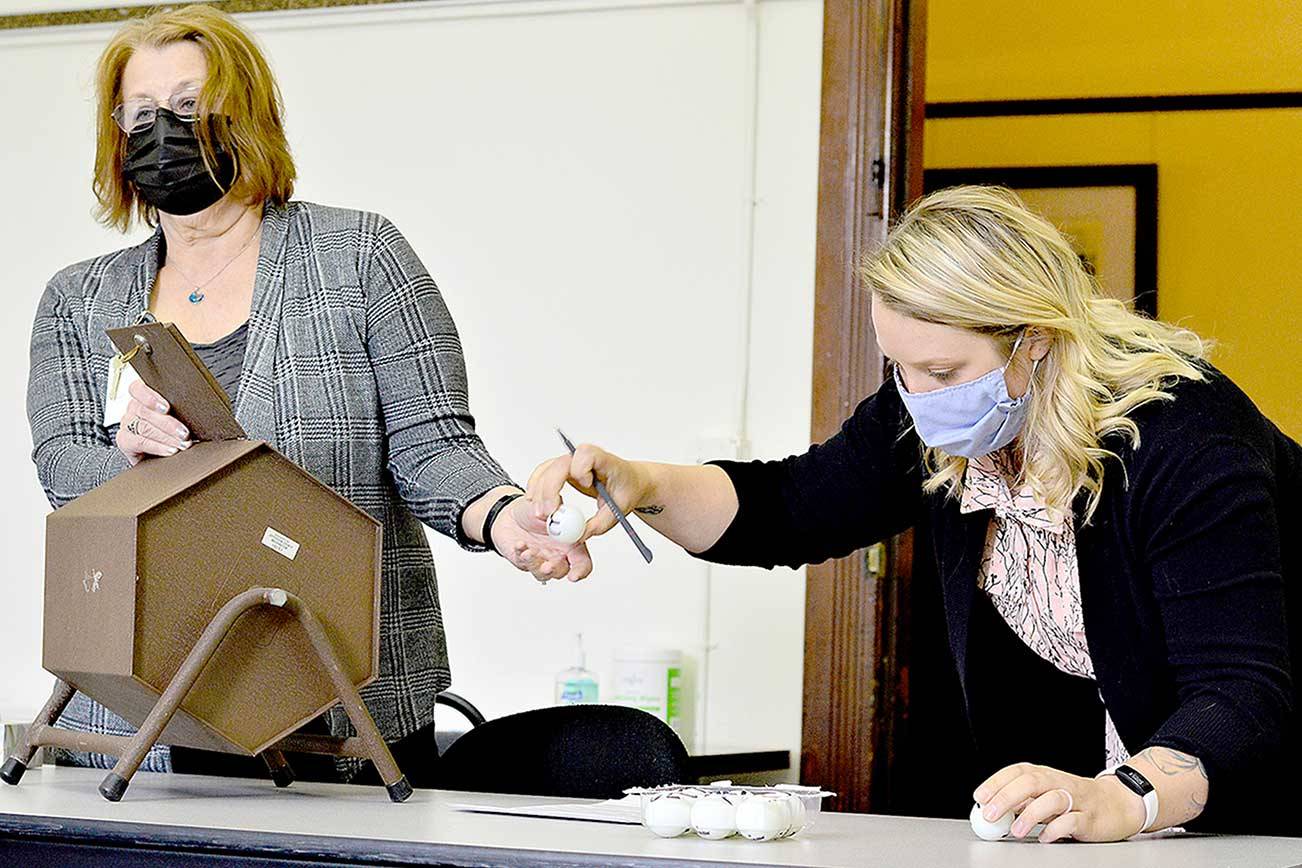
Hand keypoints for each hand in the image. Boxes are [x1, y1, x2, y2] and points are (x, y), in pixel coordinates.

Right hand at [115, 379, 191, 464]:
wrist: (157, 453)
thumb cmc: (172, 429)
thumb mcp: (178, 415)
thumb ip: (181, 409)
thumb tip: (199, 412)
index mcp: (144, 396)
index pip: (138, 388)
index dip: (150, 397)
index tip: (166, 408)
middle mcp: (134, 408)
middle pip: (145, 411)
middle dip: (168, 424)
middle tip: (184, 433)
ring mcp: (127, 424)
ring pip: (144, 427)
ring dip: (166, 437)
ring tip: (182, 444)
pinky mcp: (125, 440)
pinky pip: (140, 442)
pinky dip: (157, 446)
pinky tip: (170, 450)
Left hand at [491, 495, 593, 583]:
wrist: (510, 514)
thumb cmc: (533, 510)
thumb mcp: (548, 503)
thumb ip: (556, 508)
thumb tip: (557, 508)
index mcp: (571, 542)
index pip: (582, 562)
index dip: (580, 571)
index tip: (574, 575)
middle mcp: (557, 554)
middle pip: (561, 571)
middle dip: (554, 570)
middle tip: (547, 566)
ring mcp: (541, 560)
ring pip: (542, 573)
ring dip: (535, 564)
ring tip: (528, 552)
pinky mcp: (524, 561)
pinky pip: (523, 563)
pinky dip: (521, 554)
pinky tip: (519, 544)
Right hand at [525, 444, 652, 542]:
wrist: (627, 483)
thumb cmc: (625, 490)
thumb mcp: (618, 510)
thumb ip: (600, 524)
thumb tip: (579, 535)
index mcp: (604, 460)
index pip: (586, 454)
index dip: (582, 468)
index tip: (586, 484)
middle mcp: (583, 457)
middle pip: (560, 464)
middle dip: (550, 488)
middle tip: (548, 513)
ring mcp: (570, 461)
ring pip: (547, 469)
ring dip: (539, 491)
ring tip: (542, 514)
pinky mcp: (561, 469)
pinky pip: (542, 474)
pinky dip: (537, 489)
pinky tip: (536, 504)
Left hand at [973, 762, 1147, 842]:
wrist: (1118, 804)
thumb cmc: (1076, 799)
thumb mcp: (1046, 795)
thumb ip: (1022, 800)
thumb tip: (991, 808)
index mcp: (1045, 774)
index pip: (1017, 772)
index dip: (996, 782)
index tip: (979, 797)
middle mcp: (1059, 782)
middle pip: (1031, 782)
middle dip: (1006, 797)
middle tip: (990, 814)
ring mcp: (1076, 800)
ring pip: (1052, 799)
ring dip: (1030, 814)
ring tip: (1015, 830)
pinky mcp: (1090, 818)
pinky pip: (1072, 821)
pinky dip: (1057, 829)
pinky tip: (1045, 837)